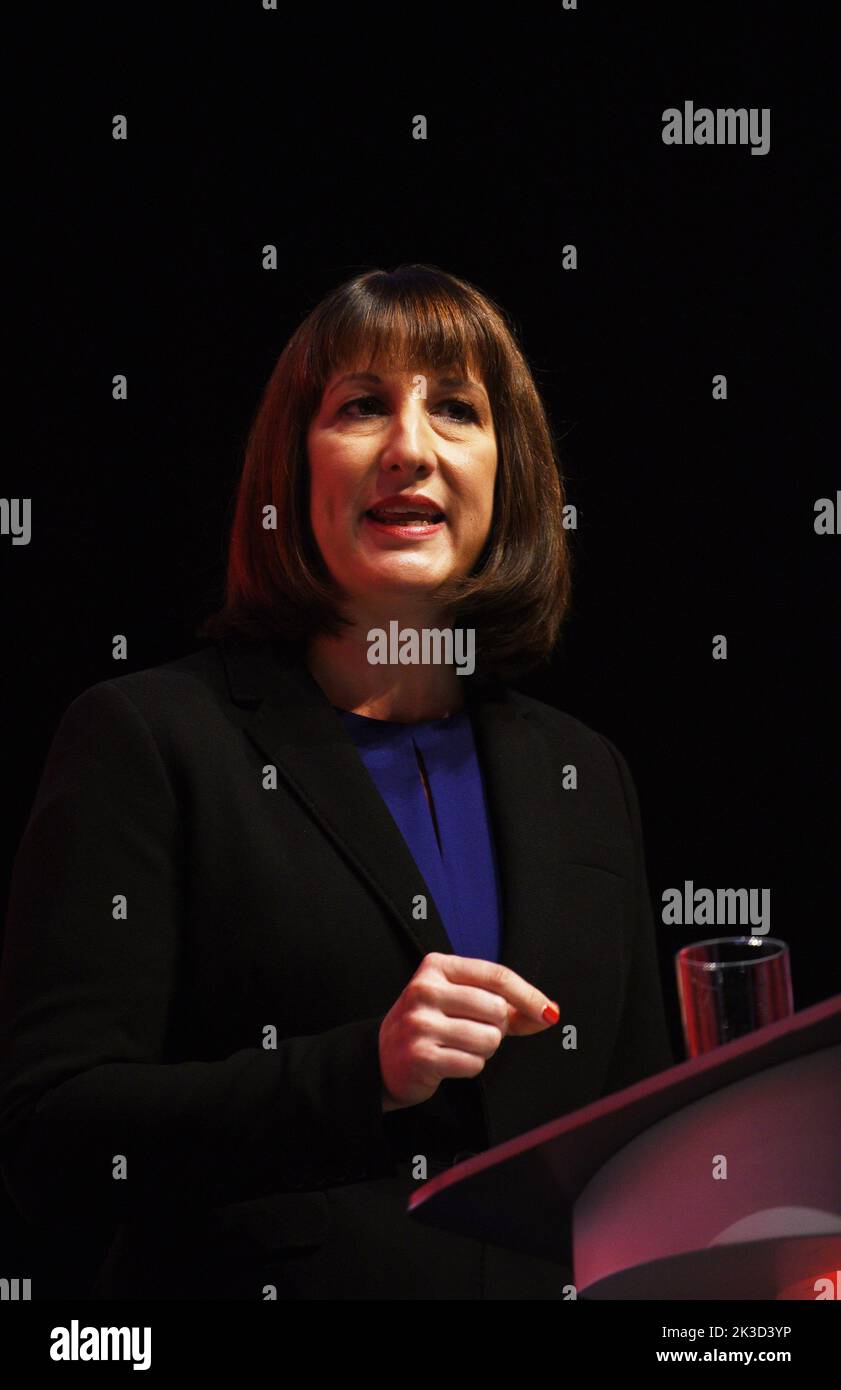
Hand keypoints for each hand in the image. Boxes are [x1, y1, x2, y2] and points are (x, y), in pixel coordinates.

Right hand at [379, 951, 559, 1111]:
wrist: (384, 1058)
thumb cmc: (432, 1024)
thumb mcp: (463, 1002)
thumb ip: (507, 1005)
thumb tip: (550, 1012)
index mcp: (437, 967)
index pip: (496, 976)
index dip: (528, 995)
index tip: (549, 1012)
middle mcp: (425, 989)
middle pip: (496, 1009)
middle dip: (498, 1028)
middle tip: (477, 1031)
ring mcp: (420, 1023)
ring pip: (488, 1039)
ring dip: (485, 1050)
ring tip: (462, 1046)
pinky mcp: (420, 1056)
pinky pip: (473, 1063)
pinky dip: (471, 1066)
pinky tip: (452, 1061)